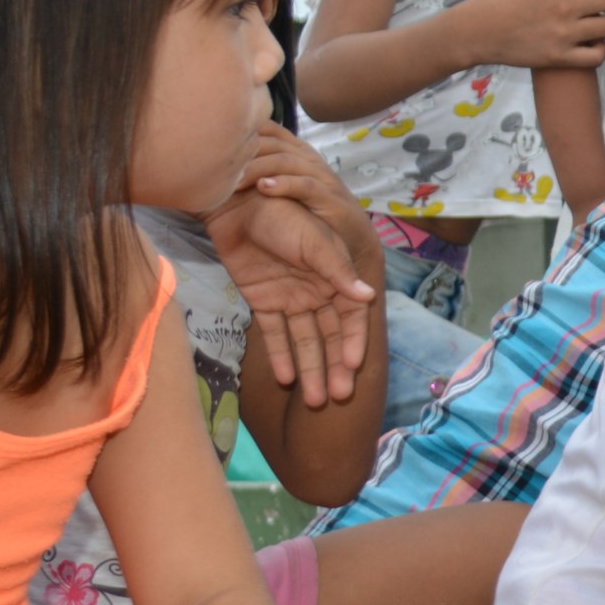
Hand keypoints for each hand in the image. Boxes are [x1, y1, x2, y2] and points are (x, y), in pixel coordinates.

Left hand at [204, 129, 377, 405]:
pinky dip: (281, 355)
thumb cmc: (283, 216)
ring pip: (304, 340)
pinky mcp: (264, 300)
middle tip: (337, 397)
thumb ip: (338, 272)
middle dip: (333, 366)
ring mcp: (291, 297)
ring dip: (310, 368)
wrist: (236, 203)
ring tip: (313, 400)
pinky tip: (287, 378)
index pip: (350, 317)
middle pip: (329, 335)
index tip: (353, 368)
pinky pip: (274, 333)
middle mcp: (317, 290)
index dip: (352, 342)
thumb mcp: (315, 242)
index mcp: (334, 276)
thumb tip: (368, 297)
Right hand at [461, 0, 604, 70]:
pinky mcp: (559, 57)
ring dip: (604, 24)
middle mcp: (563, 6)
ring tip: (593, 24)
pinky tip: (590, 45)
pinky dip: (599, 50)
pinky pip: (597, 56)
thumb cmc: (496, 1)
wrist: (475, 32)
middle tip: (597, 3)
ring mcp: (563, 34)